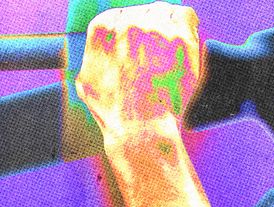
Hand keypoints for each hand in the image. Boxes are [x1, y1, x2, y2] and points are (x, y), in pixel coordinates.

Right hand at [75, 2, 202, 142]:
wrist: (139, 127)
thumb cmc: (113, 111)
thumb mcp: (86, 82)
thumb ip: (93, 56)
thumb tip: (97, 47)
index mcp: (101, 29)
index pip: (119, 16)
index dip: (129, 33)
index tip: (136, 49)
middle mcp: (126, 22)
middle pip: (143, 12)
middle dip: (149, 30)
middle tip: (154, 56)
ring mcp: (154, 28)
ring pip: (164, 12)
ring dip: (167, 28)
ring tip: (167, 55)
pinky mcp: (179, 36)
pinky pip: (186, 16)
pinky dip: (187, 27)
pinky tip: (181, 47)